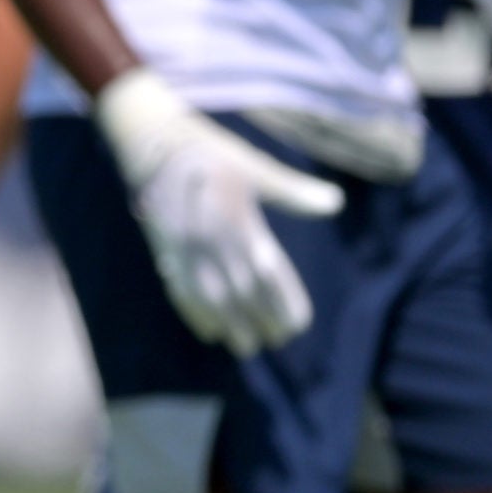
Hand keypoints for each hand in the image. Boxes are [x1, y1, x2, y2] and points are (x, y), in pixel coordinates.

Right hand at [94, 69, 343, 356]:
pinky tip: (211, 332)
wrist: (155, 148)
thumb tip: (336, 202)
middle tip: (278, 338)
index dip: (284, 302)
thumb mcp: (255, 168)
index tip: (298, 323)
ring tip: (247, 344)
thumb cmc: (212, 155)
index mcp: (240, 220)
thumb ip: (293, 191)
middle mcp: (214, 240)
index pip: (268, 273)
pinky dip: (196, 317)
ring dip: (231, 327)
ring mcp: (187, 250)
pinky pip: (181, 293)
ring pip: (212, 300)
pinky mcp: (166, 254)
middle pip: (242, 293)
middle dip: (262, 321)